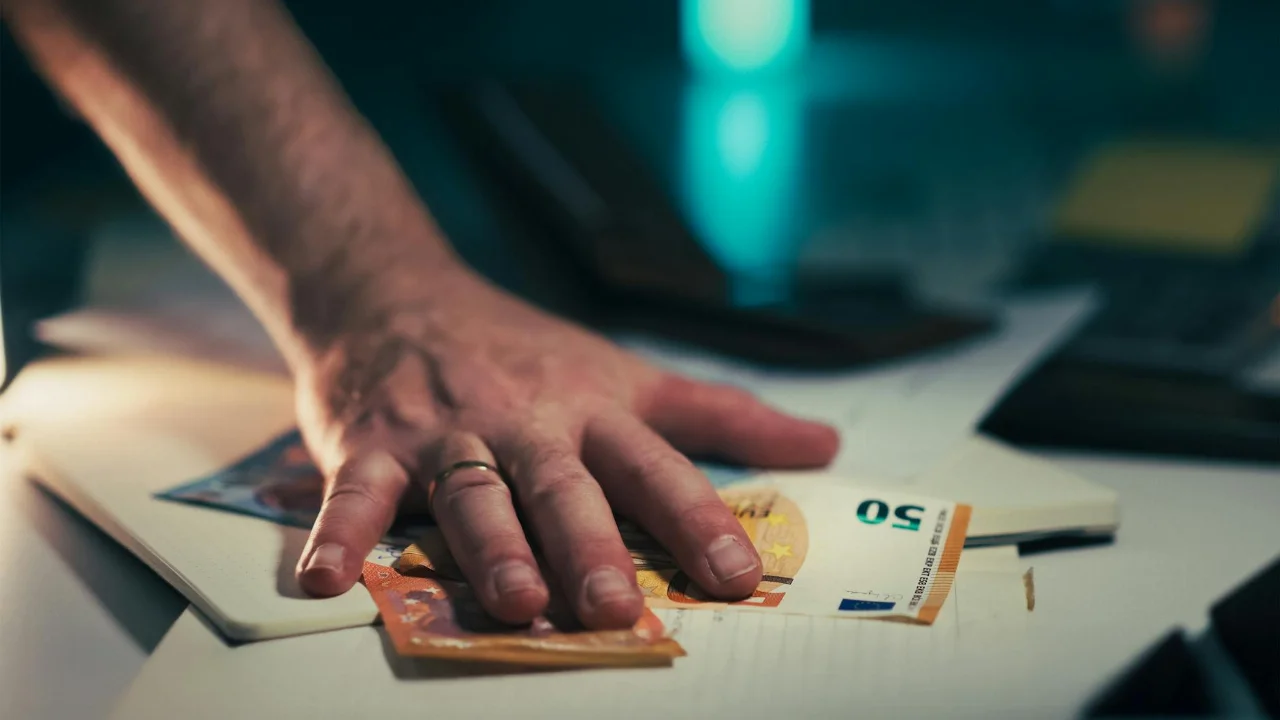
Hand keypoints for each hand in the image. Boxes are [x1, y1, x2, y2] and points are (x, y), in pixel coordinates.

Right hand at [292, 268, 837, 628]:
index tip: (738, 578)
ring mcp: (444, 433)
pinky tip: (325, 581)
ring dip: (490, 547)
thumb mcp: (629, 374)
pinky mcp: (367, 443)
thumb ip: (723, 418)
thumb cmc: (526, 350)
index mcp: (591, 408)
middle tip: (616, 605)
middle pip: (561, 485)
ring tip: (513, 602)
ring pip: (470, 492)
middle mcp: (523, 421)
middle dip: (588, 544)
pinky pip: (351, 492)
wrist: (398, 291)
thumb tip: (825, 447)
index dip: (696, 519)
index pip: (653, 465)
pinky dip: (336, 534)